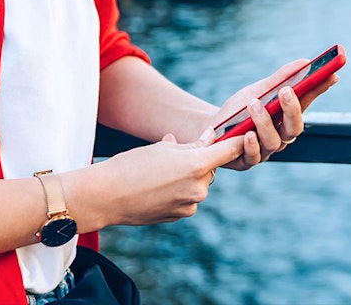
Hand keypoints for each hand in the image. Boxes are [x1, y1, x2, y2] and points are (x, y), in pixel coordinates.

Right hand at [69, 134, 243, 229]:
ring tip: (158, 174)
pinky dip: (177, 192)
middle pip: (210, 169)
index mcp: (196, 165)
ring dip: (187, 178)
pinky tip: (154, 188)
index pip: (228, 151)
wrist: (106, 195)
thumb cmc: (130, 165)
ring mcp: (190, 205)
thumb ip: (189, 145)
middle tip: (173, 156)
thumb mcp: (160, 148)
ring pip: (198, 185)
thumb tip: (209, 139)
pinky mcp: (180, 215)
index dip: (237, 141)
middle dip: (199, 162)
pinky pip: (186, 199)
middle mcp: (199, 188)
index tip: (244, 135)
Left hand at [202, 59, 338, 170]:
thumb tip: (305, 62)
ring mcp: (264, 150)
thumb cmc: (240, 108)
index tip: (331, 74)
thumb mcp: (259, 90)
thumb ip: (280, 78)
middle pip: (294, 127)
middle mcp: (280, 136)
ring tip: (253, 103)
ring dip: (264, 121)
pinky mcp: (246, 161)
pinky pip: (252, 156)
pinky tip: (247, 134)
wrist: (212, 127)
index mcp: (287, 118)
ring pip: (272, 141)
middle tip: (286, 90)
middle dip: (292, 109)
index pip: (307, 103)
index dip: (319, 90)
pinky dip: (251, 145)